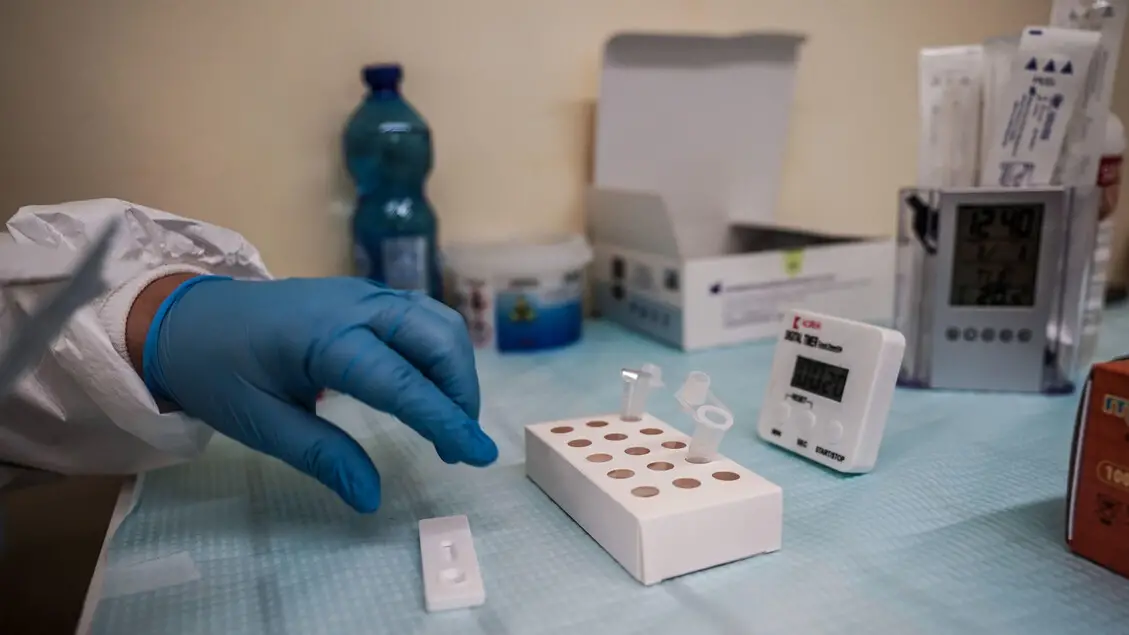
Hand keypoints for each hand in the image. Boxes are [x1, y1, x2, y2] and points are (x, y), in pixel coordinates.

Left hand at [136, 276, 497, 512]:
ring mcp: (362, 293)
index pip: (404, 383)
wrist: (182, 316)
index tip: (478, 454)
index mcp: (325, 339)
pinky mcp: (363, 295)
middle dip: (461, 391)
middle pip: (437, 339)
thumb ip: (322, 456)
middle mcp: (355, 306)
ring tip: (448, 418)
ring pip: (436, 321)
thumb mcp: (260, 423)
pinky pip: (420, 314)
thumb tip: (371, 498)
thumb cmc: (215, 371)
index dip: (446, 420)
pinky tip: (430, 385)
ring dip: (455, 368)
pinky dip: (439, 350)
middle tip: (456, 443)